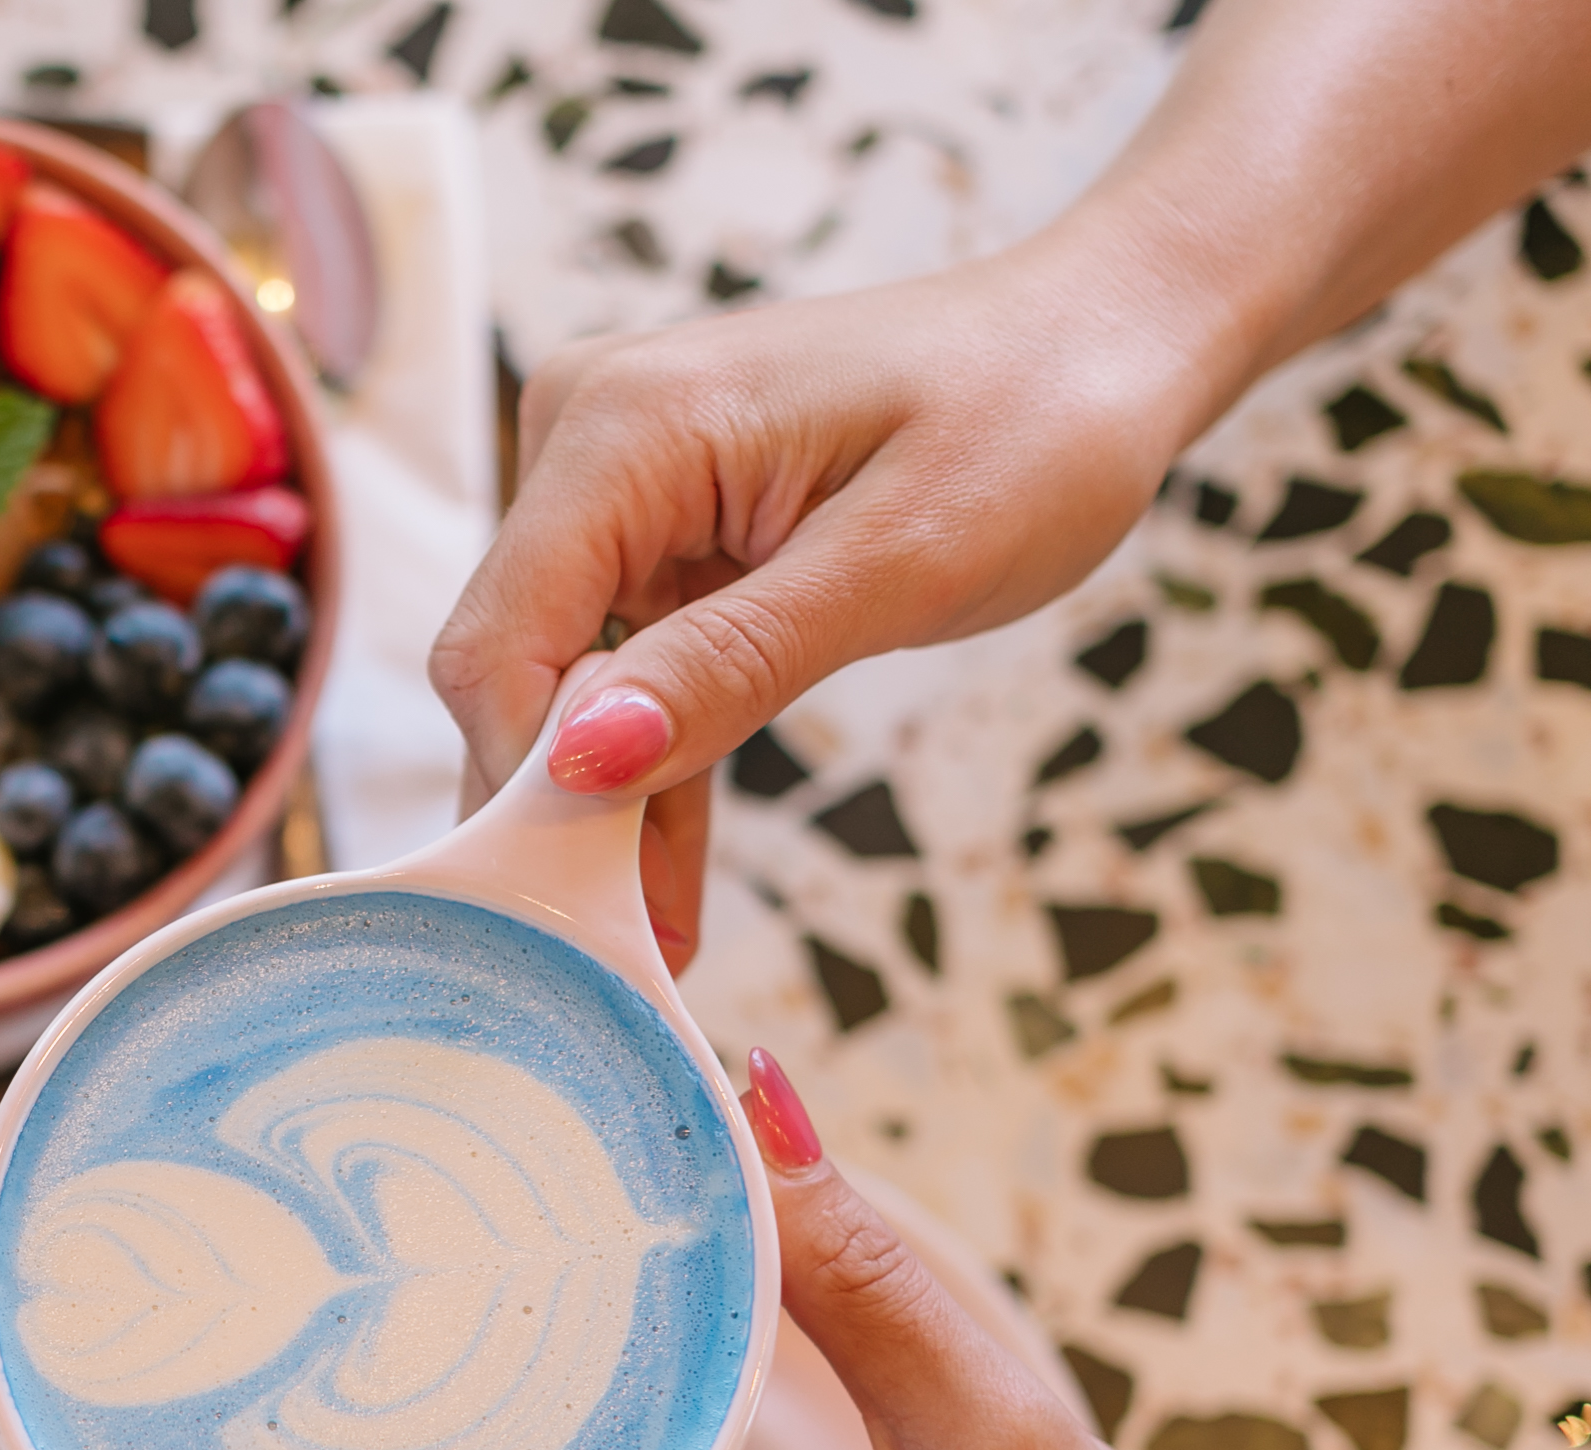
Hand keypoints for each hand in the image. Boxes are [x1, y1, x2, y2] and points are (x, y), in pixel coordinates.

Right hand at [433, 235, 1215, 971]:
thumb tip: (582, 762)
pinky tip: (666, 879)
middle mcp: (586, 433)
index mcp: (627, 423)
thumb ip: (733, 663)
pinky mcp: (651, 519)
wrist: (1105, 335)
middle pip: (513, 668)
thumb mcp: (904, 561)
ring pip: (560, 681)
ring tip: (657, 943)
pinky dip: (651, 764)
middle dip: (560, 811)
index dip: (527, 783)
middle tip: (626, 956)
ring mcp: (613, 477)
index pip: (504, 642)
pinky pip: (623, 663)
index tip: (580, 913)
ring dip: (607, 808)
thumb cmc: (1038, 418)